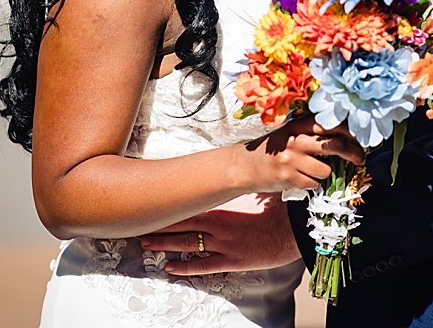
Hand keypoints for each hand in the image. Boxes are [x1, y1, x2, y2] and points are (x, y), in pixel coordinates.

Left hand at [141, 194, 300, 274]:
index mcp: (221, 205)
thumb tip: (231, 164)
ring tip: (146, 244)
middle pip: (180, 224)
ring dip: (164, 245)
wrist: (295, 226)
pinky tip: (169, 268)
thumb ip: (239, 182)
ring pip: (186, 245)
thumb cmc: (277, 205)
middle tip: (138, 225)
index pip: (186, 204)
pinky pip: (202, 266)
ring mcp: (222, 245)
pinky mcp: (231, 261)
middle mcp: (217, 225)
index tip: (150, 203)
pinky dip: (184, 268)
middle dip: (159, 225)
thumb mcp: (256, 188)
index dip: (167, 205)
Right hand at [234, 117, 364, 193]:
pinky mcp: (288, 178)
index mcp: (298, 125)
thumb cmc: (273, 149)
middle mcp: (296, 139)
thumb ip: (313, 133)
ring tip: (313, 171)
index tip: (362, 139)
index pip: (332, 124)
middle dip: (353, 153)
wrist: (244, 166)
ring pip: (327, 170)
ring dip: (325, 174)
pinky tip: (301, 179)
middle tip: (360, 159)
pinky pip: (314, 184)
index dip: (351, 132)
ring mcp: (291, 159)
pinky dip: (312, 184)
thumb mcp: (290, 133)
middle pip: (335, 145)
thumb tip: (348, 140)